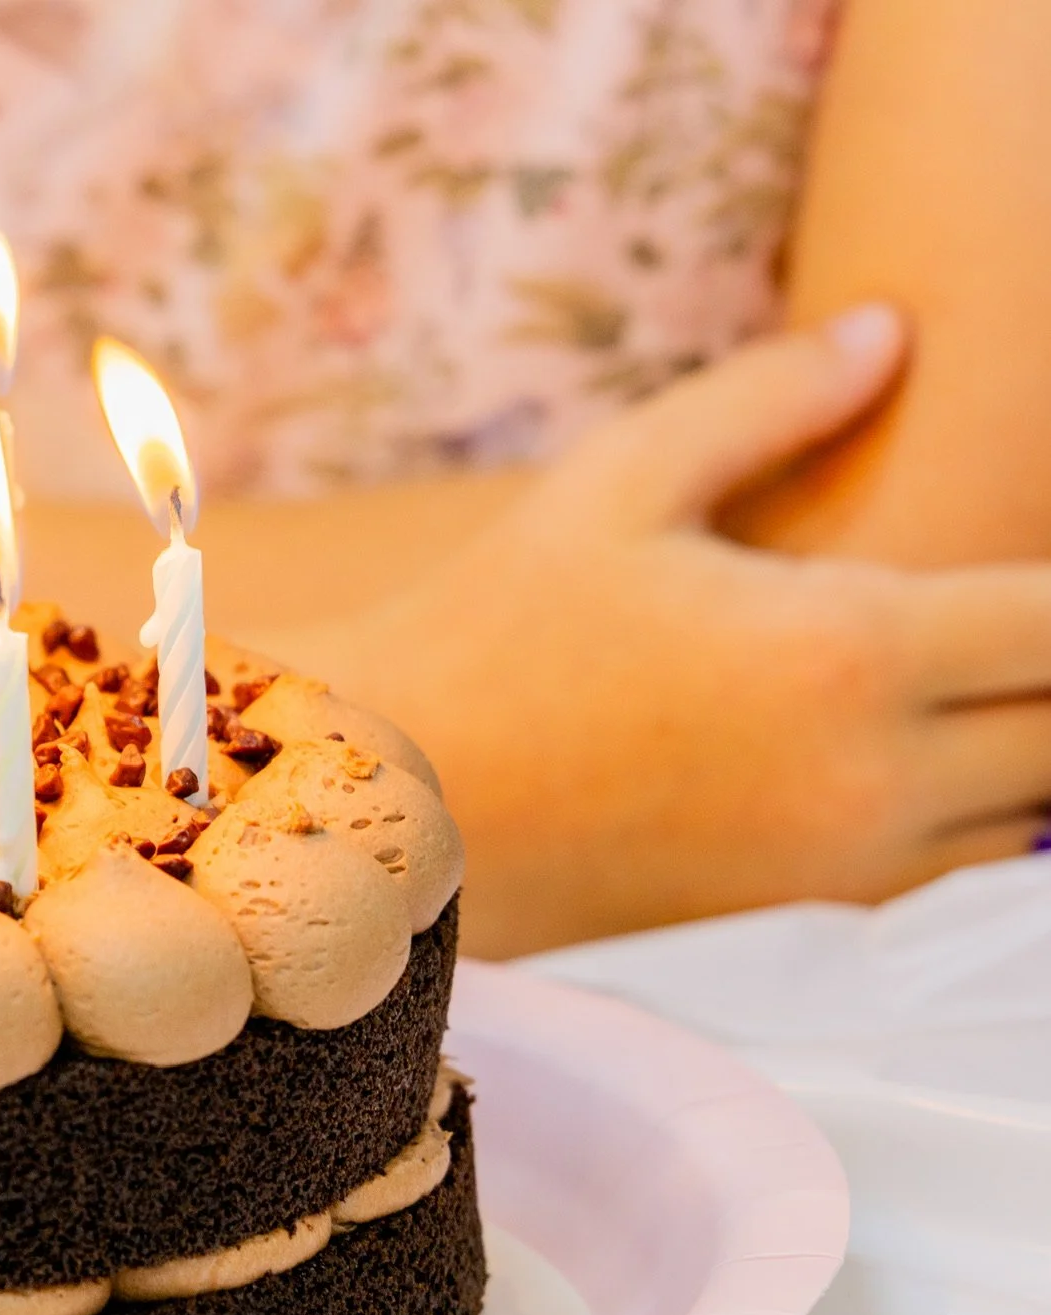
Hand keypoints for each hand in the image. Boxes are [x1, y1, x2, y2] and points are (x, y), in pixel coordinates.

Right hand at [292, 307, 1050, 954]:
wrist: (397, 801)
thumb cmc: (493, 634)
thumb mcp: (616, 483)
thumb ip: (768, 398)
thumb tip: (887, 331)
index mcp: (845, 649)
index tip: (1043, 561)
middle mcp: (872, 772)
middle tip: (1020, 619)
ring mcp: (845, 860)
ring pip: (1038, 814)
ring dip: (1035, 744)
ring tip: (996, 677)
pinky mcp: (807, 912)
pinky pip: (962, 868)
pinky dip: (986, 811)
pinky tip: (941, 747)